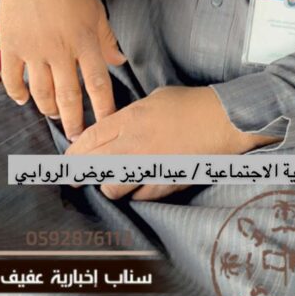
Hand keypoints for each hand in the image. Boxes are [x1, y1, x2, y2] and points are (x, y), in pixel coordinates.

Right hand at [0, 0, 125, 138]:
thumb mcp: (95, 12)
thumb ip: (107, 41)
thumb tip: (120, 62)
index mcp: (84, 40)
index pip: (97, 82)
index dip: (103, 107)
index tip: (107, 125)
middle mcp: (59, 48)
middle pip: (68, 95)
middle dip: (74, 121)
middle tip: (77, 136)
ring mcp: (33, 48)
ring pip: (41, 92)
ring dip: (49, 110)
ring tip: (55, 117)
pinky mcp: (12, 46)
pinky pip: (14, 79)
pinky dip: (19, 93)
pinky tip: (25, 100)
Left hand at [66, 86, 279, 200]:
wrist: (226, 121)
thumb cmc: (193, 105)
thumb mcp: (155, 99)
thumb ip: (130, 116)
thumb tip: (111, 129)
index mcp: (130, 119)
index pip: (88, 140)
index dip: (74, 154)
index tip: (68, 161)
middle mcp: (134, 144)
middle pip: (91, 166)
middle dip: (80, 174)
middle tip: (77, 179)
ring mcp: (149, 166)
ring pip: (112, 188)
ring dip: (110, 187)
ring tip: (116, 182)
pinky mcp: (165, 183)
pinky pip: (140, 196)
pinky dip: (138, 193)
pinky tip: (143, 185)